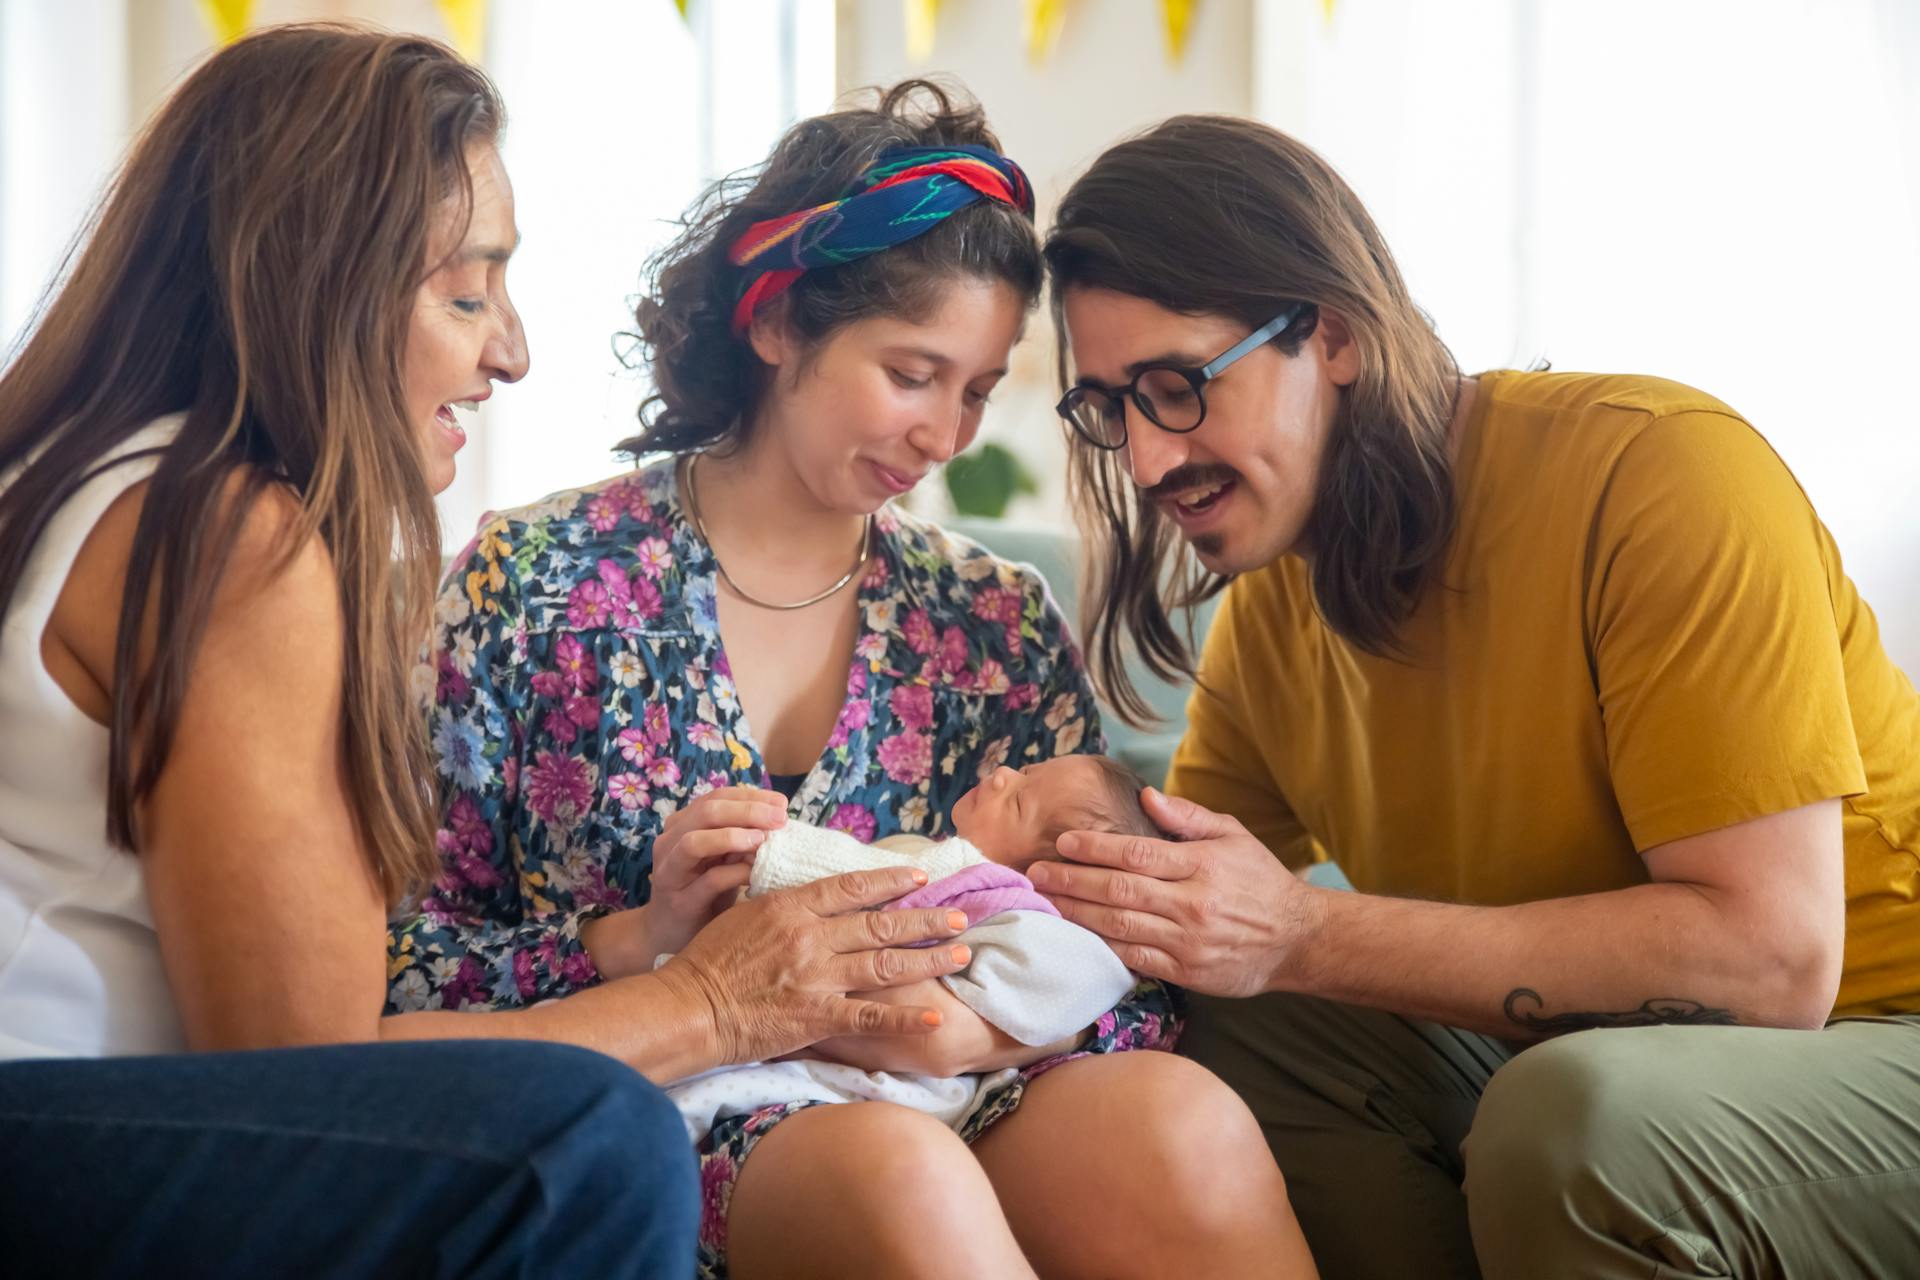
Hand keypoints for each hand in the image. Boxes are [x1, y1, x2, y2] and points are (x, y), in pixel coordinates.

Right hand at [647, 784, 787, 953]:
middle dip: (748, 811)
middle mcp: (670, 842)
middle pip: (706, 812)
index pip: (717, 797)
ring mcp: (671, 871)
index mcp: (683, 824)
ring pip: (694, 842)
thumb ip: (742, 838)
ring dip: (733, 837)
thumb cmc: (703, 891)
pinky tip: (756, 873)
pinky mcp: (680, 901)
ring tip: (762, 840)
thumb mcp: (723, 858)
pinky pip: (708, 881)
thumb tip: (779, 819)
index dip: (751, 797)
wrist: (669, 934)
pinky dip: (735, 873)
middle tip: (780, 820)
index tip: (781, 804)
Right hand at [655, 867, 976, 1065]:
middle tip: (963, 916)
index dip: (892, 881)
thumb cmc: (708, 960)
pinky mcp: (818, 1016)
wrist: (689, 1007)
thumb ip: (782, 904)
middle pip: (882, 924)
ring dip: (930, 959)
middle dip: (928, 919)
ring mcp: (817, 977)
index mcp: (792, 906)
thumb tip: (807, 891)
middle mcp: (812, 937)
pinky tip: (936, 1017)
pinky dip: (906, 1018)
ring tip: (963, 953)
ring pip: (886, 963)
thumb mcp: (742, 913)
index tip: (921, 877)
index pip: (853, 887)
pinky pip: (871, 1016)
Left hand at [1027, 787, 1324, 996]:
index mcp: (1201, 865)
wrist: (1298, 939)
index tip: (1063, 841)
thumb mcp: (1234, 836)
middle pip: (1119, 890)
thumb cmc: (1260, 880)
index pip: (1137, 852)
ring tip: (1046, 902)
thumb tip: (1146, 796)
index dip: (1095, 847)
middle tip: (1036, 872)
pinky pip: (1135, 959)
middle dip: (1072, 880)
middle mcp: (1192, 903)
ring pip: (1120, 927)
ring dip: (1077, 914)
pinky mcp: (1187, 971)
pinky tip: (1077, 936)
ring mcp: (1187, 941)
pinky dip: (1103, 947)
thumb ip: (1188, 817)